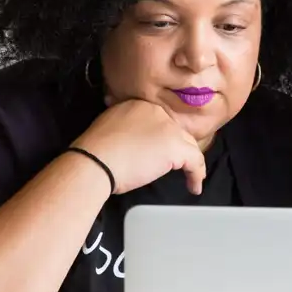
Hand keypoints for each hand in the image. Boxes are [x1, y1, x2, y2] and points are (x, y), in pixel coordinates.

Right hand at [70, 98, 205, 194]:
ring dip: (189, 162)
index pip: (161, 122)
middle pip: (177, 132)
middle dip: (178, 149)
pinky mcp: (175, 147)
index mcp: (140, 105)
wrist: (95, 162)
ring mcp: (169, 128)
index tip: (162, 152)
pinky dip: (196, 175)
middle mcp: (158, 112)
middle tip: (178, 165)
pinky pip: (195, 161)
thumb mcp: (109, 128)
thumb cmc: (95, 152)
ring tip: (190, 177)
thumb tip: (131, 138)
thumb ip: (125, 127)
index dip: (164, 138)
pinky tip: (194, 186)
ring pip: (188, 145)